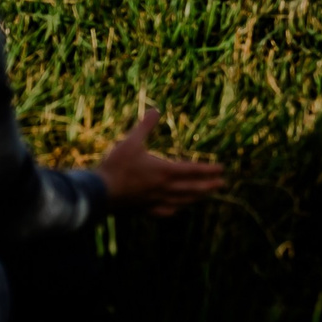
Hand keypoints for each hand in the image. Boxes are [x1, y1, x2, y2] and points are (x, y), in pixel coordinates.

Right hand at [94, 109, 225, 216]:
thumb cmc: (116, 166)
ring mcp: (155, 201)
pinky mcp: (145, 210)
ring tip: (206, 195)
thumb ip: (145, 126)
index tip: (222, 169)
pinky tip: (177, 208)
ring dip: (196, 198)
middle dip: (209, 186)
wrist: (99, 193)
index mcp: (164, 171)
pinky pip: (166, 211)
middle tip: (222, 184)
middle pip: (192, 188)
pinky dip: (176, 208)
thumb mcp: (130, 141)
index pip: (192, 170)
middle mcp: (164, 188)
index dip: (208, 170)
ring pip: (182, 201)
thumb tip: (156, 110)